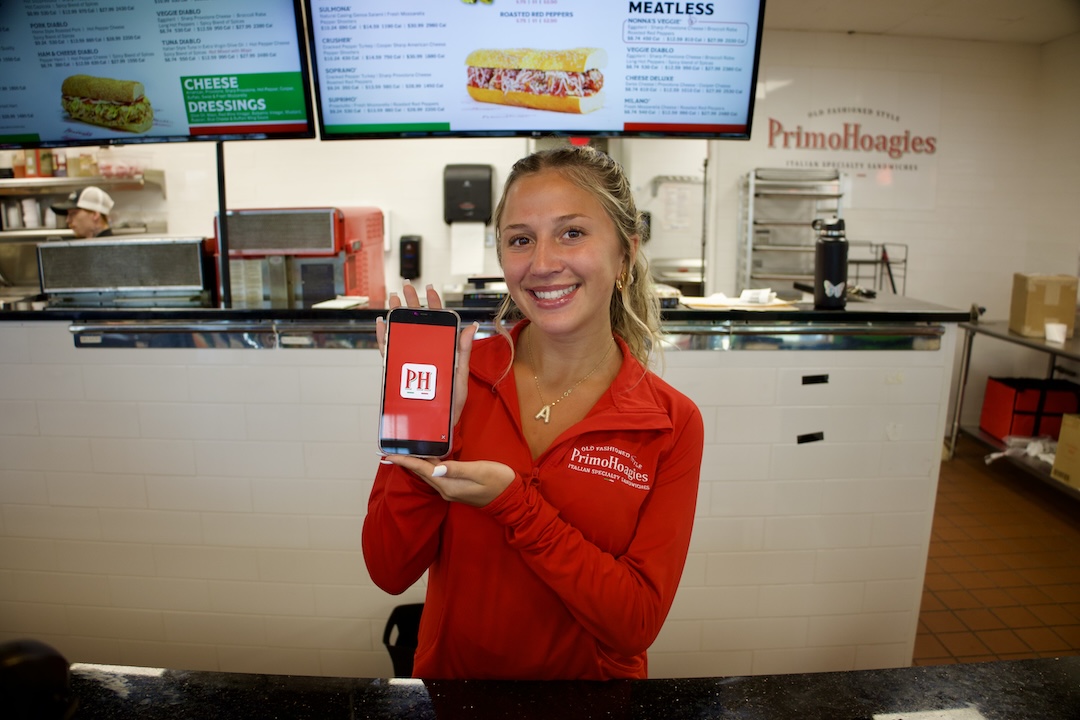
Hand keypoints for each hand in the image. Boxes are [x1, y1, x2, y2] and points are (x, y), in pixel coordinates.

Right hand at [376, 282, 477, 433]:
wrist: (436, 427)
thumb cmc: (452, 405)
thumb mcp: (460, 377)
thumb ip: (463, 351)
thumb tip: (470, 327)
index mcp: (443, 352)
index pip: (438, 324)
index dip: (434, 306)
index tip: (429, 289)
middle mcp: (426, 354)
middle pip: (417, 325)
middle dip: (411, 305)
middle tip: (406, 287)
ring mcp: (411, 363)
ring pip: (402, 335)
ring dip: (396, 317)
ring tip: (393, 301)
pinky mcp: (399, 373)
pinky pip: (389, 353)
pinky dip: (384, 338)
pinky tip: (382, 325)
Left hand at [382, 455, 514, 507]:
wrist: (511, 498)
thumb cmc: (498, 481)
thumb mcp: (480, 471)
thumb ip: (457, 469)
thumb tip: (435, 468)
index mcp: (449, 485)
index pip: (422, 470)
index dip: (405, 461)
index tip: (388, 454)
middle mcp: (446, 490)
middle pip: (421, 473)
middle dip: (405, 462)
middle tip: (390, 450)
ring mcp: (450, 490)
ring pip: (427, 475)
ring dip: (415, 464)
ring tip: (402, 453)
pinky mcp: (456, 488)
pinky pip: (435, 476)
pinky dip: (426, 467)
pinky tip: (425, 460)